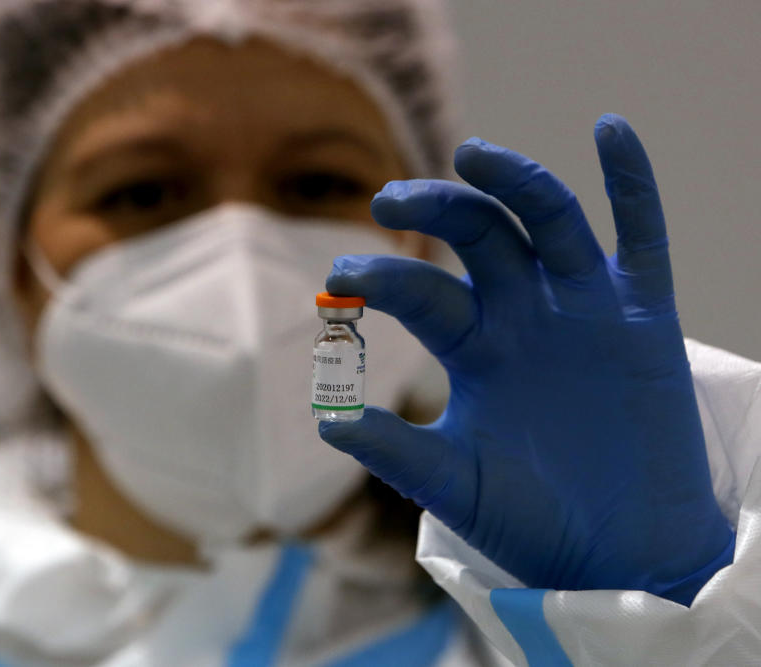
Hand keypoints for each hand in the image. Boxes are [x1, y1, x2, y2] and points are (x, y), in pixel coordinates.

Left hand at [319, 114, 733, 604]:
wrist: (619, 555)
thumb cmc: (530, 521)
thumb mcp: (453, 485)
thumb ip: (397, 451)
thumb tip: (325, 421)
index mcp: (473, 346)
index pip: (423, 292)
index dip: (383, 278)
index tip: (340, 278)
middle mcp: (523, 314)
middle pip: (478, 233)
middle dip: (436, 208)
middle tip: (389, 200)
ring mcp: (583, 308)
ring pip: (549, 221)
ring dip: (515, 181)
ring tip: (473, 155)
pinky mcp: (643, 316)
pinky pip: (643, 236)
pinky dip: (632, 183)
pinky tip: (610, 130)